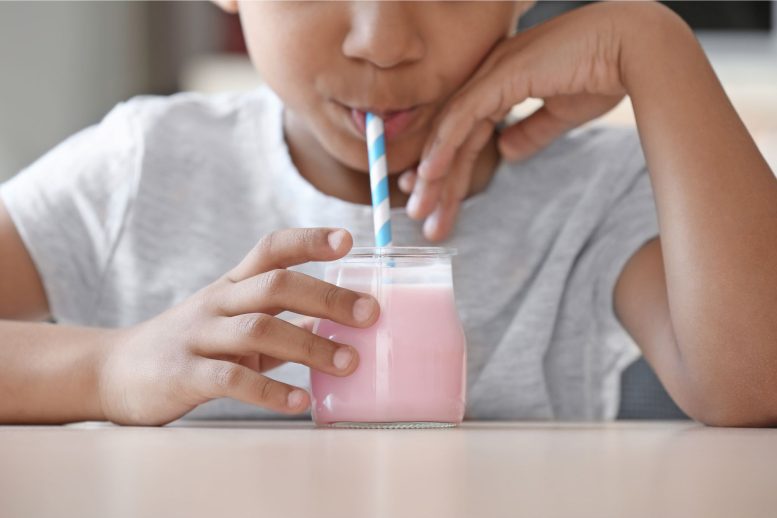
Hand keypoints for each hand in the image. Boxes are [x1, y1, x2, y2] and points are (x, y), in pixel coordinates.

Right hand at [97, 228, 378, 424]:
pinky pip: (231, 378)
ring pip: (258, 329)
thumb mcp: (234, 325)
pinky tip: (300, 401)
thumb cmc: (190, 346)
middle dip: (327, 297)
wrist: (113, 371)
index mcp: (232, 286)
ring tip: (348, 363)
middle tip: (370, 314)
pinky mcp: (184, 374)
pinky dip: (269, 390)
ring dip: (310, 346)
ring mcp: (199, 336)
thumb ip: (281, 323)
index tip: (348, 239)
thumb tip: (334, 326)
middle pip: (276, 285)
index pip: (271, 249)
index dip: (309, 240)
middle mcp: (217, 303)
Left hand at [402, 2, 633, 240]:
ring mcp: (492, 73)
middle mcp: (489, 77)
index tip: (437, 202)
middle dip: (436, 180)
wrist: (635, 49)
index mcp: (502, 83)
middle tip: (421, 216)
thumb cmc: (605, 73)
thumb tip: (507, 153)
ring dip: (433, 173)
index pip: (465, 133)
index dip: (450, 169)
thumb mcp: (561, 114)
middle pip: (451, 136)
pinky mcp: (501, 76)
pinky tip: (430, 174)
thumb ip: (531, 131)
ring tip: (420, 209)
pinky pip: (462, 117)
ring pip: (450, 130)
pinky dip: (444, 146)